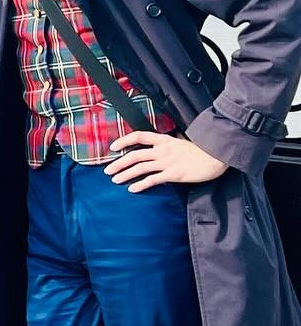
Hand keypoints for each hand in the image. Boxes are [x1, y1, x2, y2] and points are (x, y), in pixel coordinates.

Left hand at [107, 131, 226, 191]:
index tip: (113, 147)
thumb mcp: (182, 142)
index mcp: (164, 140)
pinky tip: (132, 189)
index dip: (124, 140)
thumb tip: (161, 145)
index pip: (139, 136)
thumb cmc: (203, 150)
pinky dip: (141, 185)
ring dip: (125, 174)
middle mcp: (163, 150)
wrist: (218, 156)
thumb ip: (169, 144)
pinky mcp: (173, 174)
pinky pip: (153, 180)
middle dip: (118, 163)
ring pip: (140, 168)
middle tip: (107, 171)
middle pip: (134, 155)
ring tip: (115, 180)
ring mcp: (167, 162)